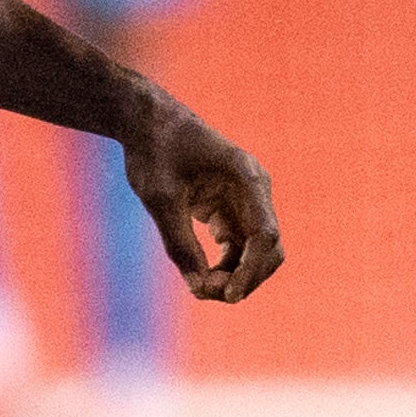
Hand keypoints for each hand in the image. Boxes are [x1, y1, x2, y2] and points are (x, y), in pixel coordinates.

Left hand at [120, 97, 283, 301]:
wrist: (147, 121)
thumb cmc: (154, 150)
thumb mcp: (160, 198)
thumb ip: (178, 242)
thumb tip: (198, 287)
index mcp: (247, 178)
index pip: (264, 234)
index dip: (251, 269)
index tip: (228, 295)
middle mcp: (254, 191)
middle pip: (268, 248)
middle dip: (244, 277)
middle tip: (206, 293)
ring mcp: (245, 201)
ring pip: (253, 252)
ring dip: (234, 276)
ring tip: (201, 290)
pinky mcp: (228, 209)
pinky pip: (236, 247)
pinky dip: (224, 267)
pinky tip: (201, 280)